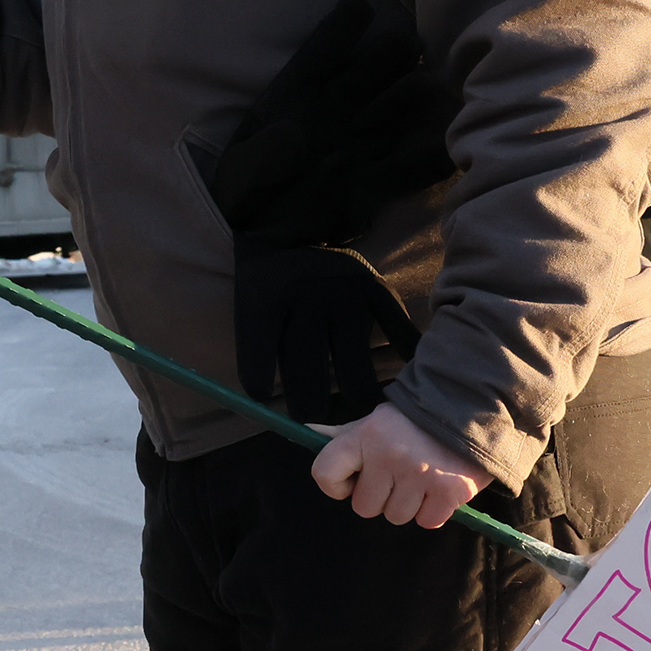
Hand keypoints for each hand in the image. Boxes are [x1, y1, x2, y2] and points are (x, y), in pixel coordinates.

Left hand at [233, 242, 419, 422]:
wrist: (295, 230)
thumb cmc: (268, 284)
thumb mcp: (248, 309)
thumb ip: (258, 355)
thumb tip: (276, 414)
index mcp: (266, 303)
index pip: (258, 363)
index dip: (262, 390)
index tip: (270, 403)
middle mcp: (307, 299)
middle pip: (309, 376)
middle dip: (311, 409)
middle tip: (319, 420)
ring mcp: (346, 295)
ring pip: (354, 369)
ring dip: (356, 400)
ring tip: (360, 415)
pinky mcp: (378, 289)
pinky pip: (397, 335)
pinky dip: (403, 361)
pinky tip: (401, 377)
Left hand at [312, 402, 478, 527]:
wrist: (468, 409)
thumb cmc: (412, 423)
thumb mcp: (374, 422)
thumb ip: (343, 435)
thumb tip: (308, 432)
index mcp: (364, 436)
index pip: (324, 473)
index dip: (336, 486)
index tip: (354, 481)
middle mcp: (389, 455)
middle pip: (364, 507)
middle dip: (380, 497)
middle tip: (397, 476)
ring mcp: (420, 475)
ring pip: (396, 517)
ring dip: (408, 505)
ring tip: (420, 479)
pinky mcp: (449, 491)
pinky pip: (427, 522)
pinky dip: (433, 512)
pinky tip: (438, 489)